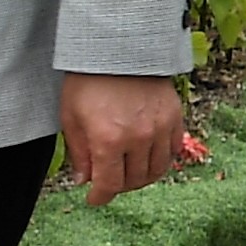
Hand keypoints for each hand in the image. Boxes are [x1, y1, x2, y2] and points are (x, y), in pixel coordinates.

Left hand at [61, 71, 201, 205]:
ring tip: (129, 171)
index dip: (100, 197)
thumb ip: (78, 152)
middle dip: (119, 186)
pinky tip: (147, 155)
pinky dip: (161, 158)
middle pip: (134, 180)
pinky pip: (173, 150)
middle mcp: (138, 139)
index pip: (109, 185)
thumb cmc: (88, 80)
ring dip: (141, 176)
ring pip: (157, 169)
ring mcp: (160, 128)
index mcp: (108, 140)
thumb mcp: (71, 117)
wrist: (118, 46)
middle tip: (109, 181)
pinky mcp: (174, 117)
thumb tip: (84, 180)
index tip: (94, 199)